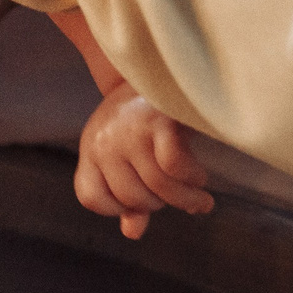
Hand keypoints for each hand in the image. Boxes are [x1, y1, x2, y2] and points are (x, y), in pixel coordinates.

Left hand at [57, 11, 212, 239]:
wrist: (160, 59)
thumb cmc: (146, 113)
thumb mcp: (128, 151)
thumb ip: (129, 193)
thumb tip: (132, 233)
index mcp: (92, 146)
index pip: (91, 197)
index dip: (118, 208)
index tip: (144, 204)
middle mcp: (104, 139)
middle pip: (133, 198)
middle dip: (162, 204)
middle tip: (182, 197)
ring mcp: (130, 129)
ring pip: (158, 188)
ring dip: (186, 200)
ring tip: (200, 199)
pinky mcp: (159, 120)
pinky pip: (174, 167)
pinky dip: (192, 178)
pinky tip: (200, 178)